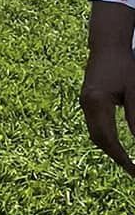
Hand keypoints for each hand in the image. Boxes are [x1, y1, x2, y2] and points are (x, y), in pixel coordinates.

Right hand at [81, 6, 134, 176]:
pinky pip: (95, 125)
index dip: (122, 158)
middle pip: (99, 140)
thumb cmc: (124, 65)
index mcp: (97, 102)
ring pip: (96, 134)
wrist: (107, 44)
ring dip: (111, 148)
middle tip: (134, 170)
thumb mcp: (134, 91)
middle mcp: (86, 104)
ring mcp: (84, 103)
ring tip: (128, 160)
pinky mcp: (87, 100)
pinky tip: (118, 143)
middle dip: (116, 157)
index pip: (108, 138)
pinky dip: (106, 138)